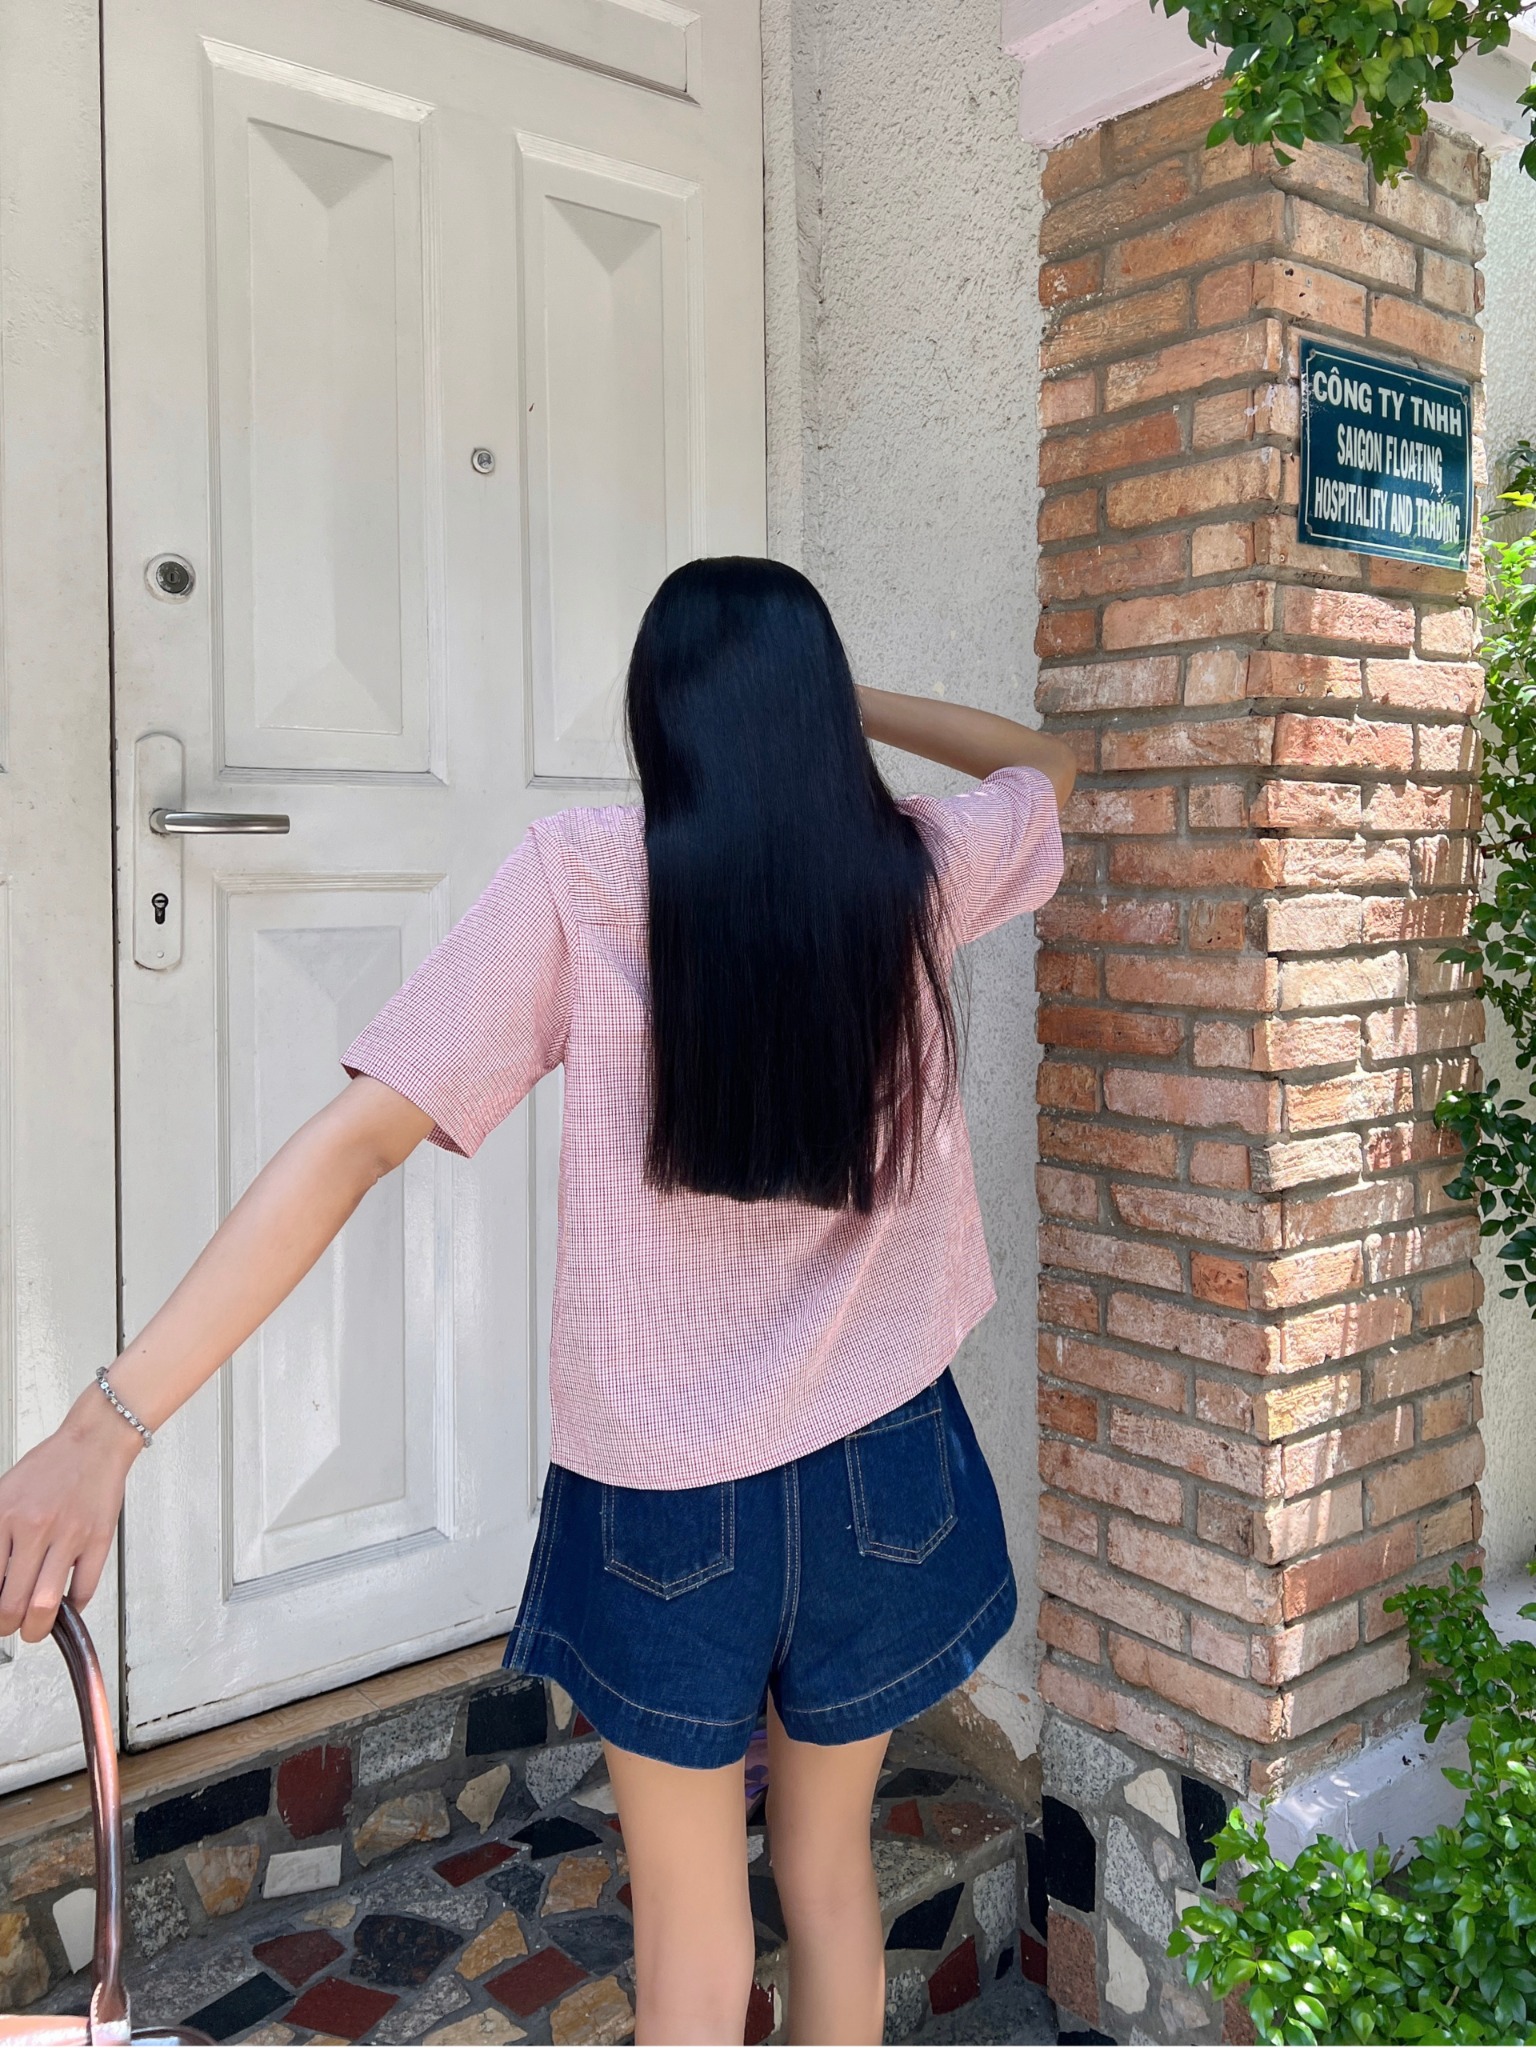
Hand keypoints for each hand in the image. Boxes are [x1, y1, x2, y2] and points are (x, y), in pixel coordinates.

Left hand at [0, 1390, 138, 1641]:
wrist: (94, 1442)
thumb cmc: (50, 1467)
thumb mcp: (4, 1494)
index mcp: (5, 1516)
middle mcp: (34, 1528)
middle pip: (11, 1603)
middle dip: (8, 1627)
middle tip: (9, 1626)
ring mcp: (69, 1536)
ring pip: (46, 1604)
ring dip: (37, 1628)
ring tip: (36, 1627)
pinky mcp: (98, 1540)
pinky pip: (85, 1590)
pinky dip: (75, 1607)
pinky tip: (68, 1603)